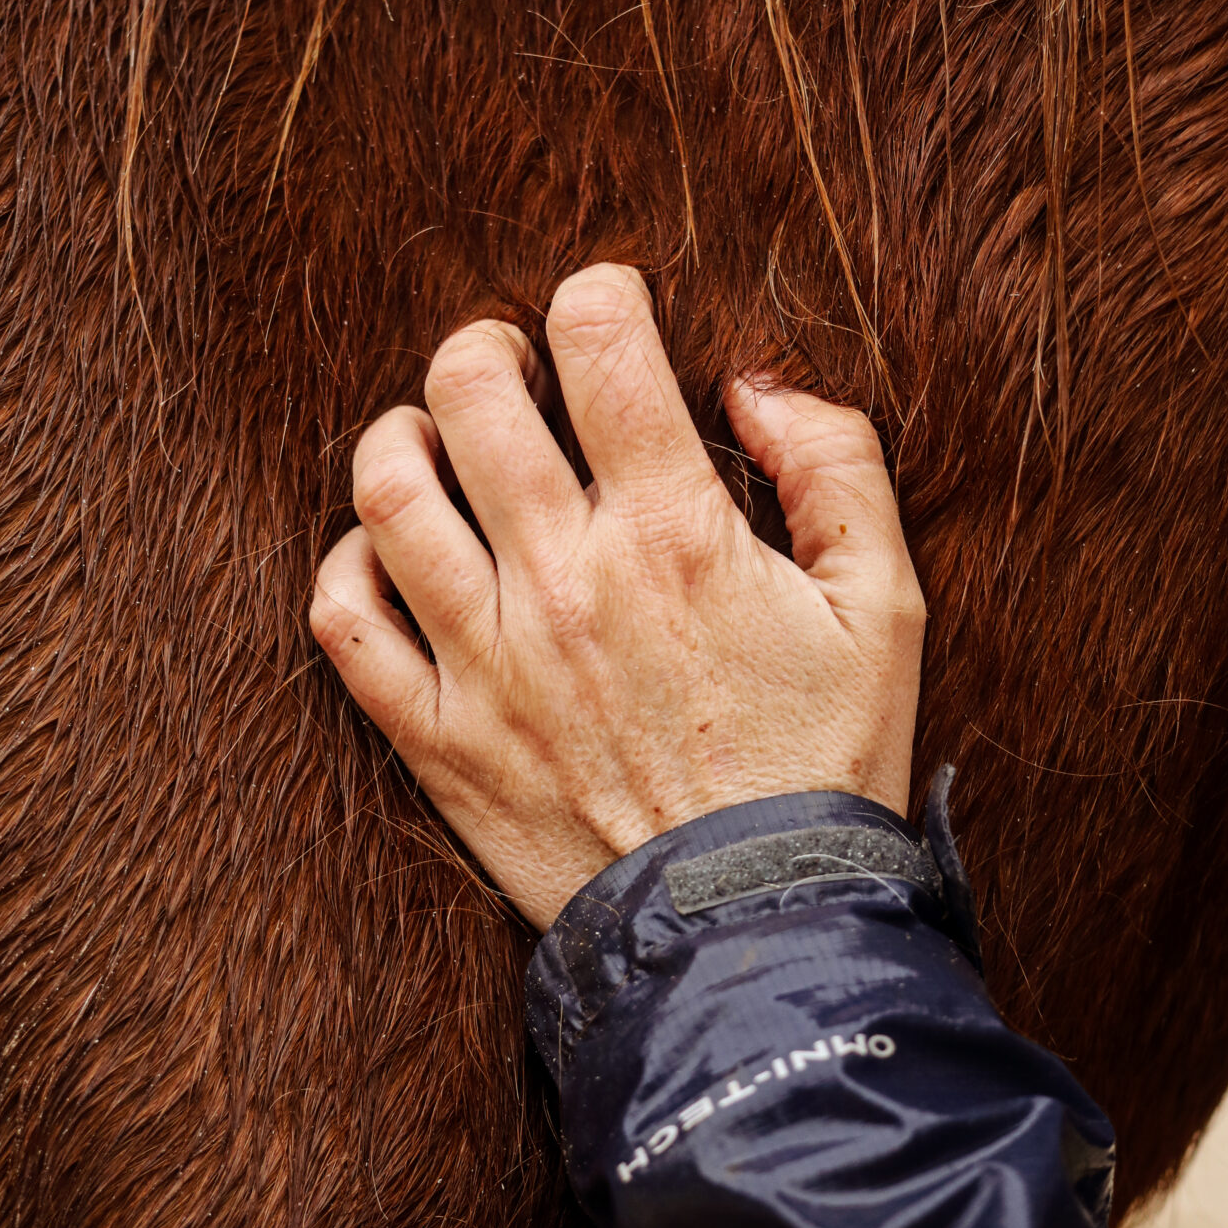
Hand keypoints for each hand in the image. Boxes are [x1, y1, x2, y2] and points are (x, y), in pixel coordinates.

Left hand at [310, 265, 924, 930]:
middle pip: (469, 393)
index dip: (599, 295)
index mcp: (675, 535)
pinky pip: (343, 624)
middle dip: (486, 349)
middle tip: (509, 366)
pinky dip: (347, 567)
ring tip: (432, 441)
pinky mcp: (438, 740)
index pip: (601, 346)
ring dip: (400, 436)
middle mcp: (564, 582)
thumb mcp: (884, 607)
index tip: (607, 310)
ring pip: (386, 491)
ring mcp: (487, 662)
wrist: (754, 933)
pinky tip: (389, 559)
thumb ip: (838, 467)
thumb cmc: (822, 765)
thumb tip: (751, 384)